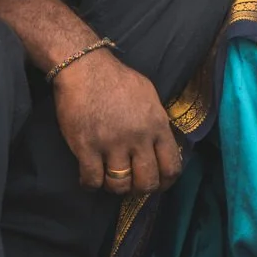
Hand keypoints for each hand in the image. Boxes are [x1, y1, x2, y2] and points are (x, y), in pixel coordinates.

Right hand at [51, 47, 182, 193]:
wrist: (85, 67)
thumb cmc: (117, 79)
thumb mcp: (149, 96)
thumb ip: (157, 122)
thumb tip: (162, 146)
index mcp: (157, 125)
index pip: (171, 167)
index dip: (166, 182)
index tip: (158, 184)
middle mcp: (138, 138)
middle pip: (147, 182)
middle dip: (140, 189)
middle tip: (132, 183)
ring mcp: (112, 144)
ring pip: (120, 186)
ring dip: (115, 187)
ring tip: (109, 178)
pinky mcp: (87, 148)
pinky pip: (92, 180)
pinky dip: (90, 184)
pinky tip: (89, 177)